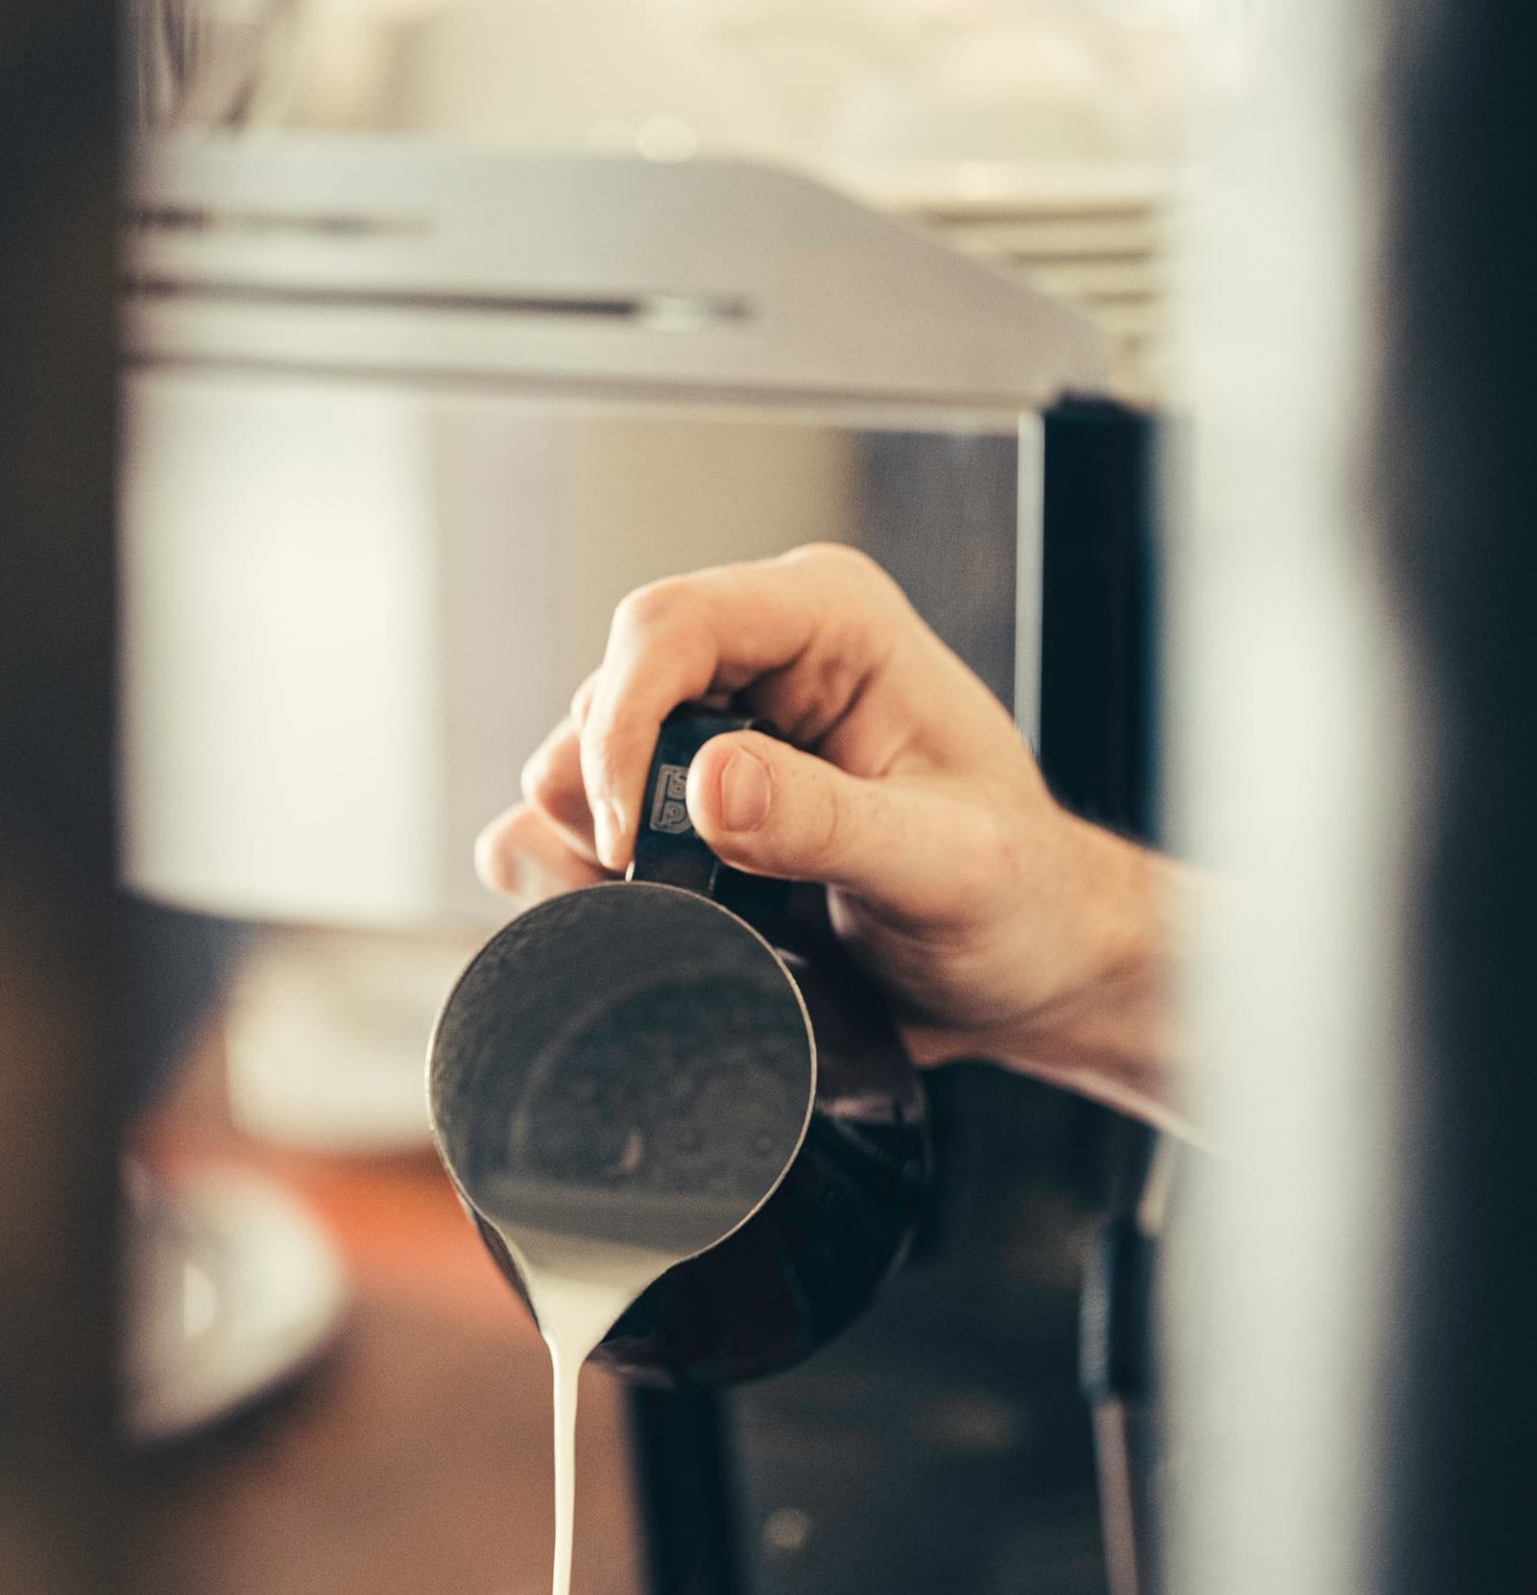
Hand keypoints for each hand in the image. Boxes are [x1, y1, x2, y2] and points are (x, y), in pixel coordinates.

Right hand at [475, 545, 1194, 1132]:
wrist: (1021, 974)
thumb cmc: (1018, 903)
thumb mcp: (947, 868)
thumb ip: (828, 823)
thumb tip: (708, 782)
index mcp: (833, 620)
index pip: (669, 623)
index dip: (622, 723)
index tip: (624, 840)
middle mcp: (759, 657)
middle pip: (603, 694)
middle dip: (609, 804)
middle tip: (674, 899)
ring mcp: (711, 730)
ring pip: (572, 764)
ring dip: (600, 854)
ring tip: (697, 920)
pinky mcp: (681, 803)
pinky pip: (572, 827)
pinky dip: (590, 888)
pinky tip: (676, 926)